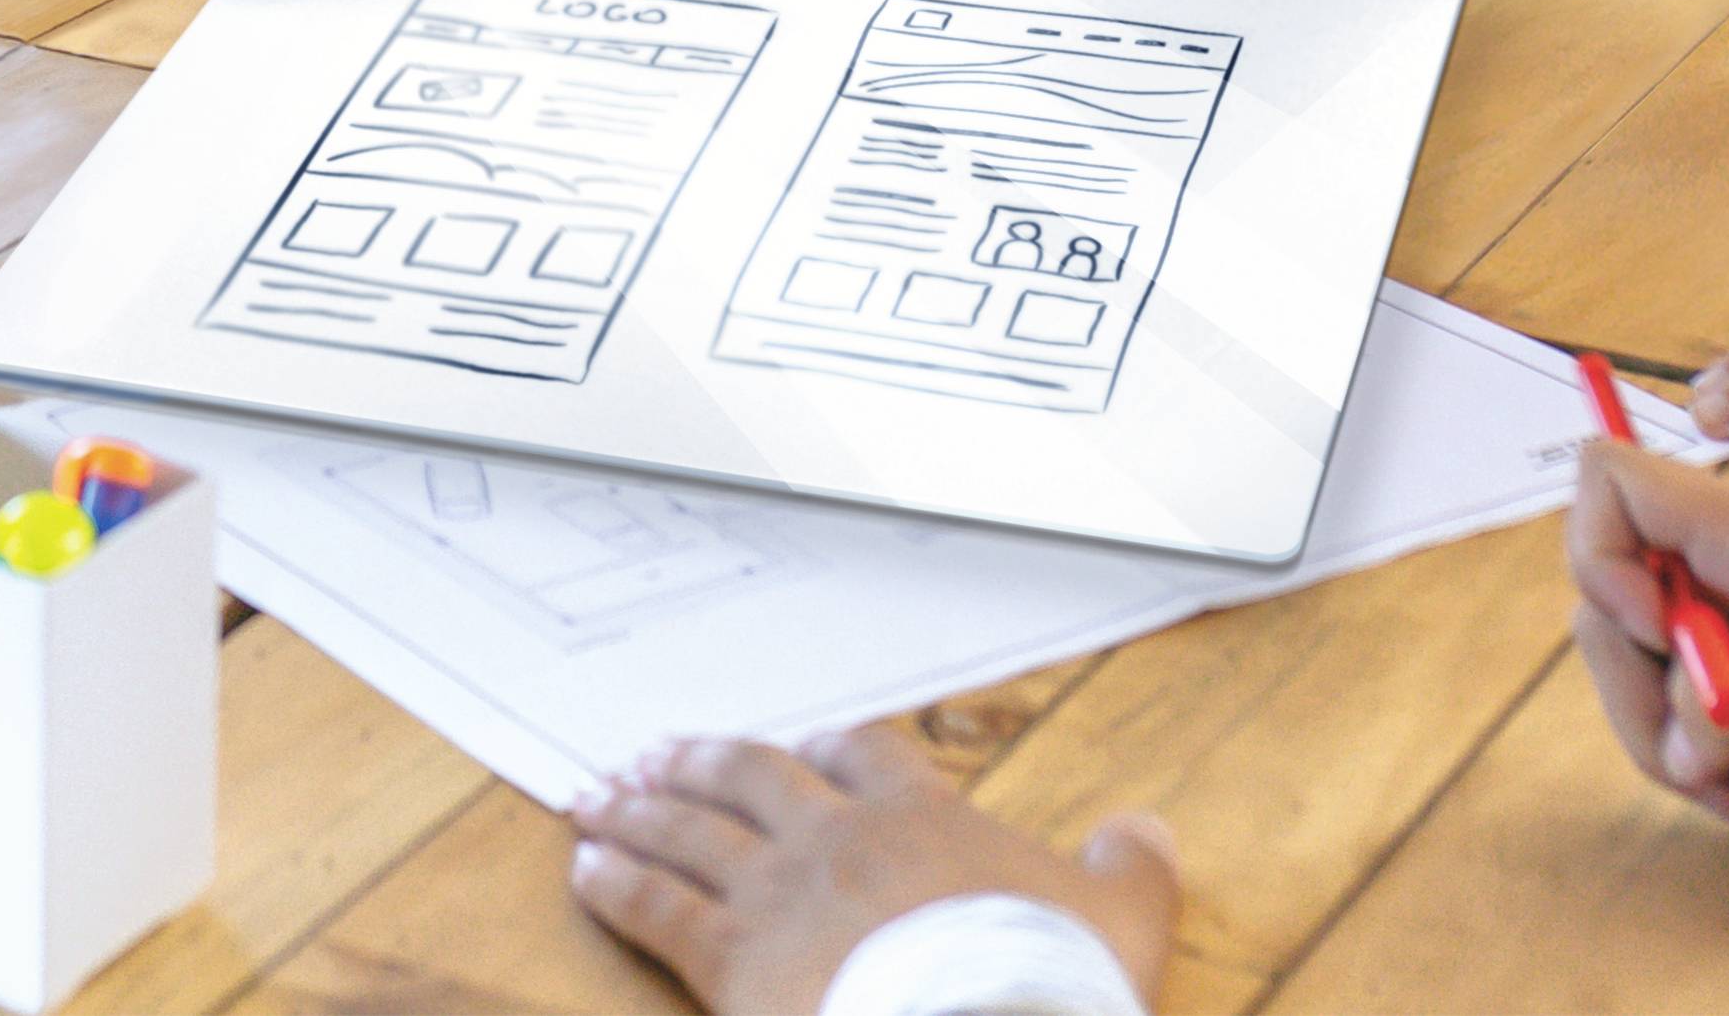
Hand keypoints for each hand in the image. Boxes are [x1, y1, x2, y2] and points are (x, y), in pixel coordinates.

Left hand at [568, 726, 1179, 1014]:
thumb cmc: (1048, 984)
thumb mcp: (1122, 918)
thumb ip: (1130, 868)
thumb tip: (1144, 829)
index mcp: (922, 820)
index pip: (867, 754)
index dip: (832, 747)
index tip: (811, 744)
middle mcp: (836, 840)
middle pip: (753, 777)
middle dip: (703, 761)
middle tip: (658, 751)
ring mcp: (776, 896)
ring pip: (691, 832)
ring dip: (639, 809)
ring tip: (599, 793)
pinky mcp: (730, 962)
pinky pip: (657, 908)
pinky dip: (615, 883)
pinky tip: (584, 868)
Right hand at [1567, 442, 1728, 853]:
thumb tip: (1667, 694)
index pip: (1613, 478)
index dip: (1601, 554)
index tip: (1657, 634)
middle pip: (1602, 584)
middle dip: (1628, 679)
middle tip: (1699, 749)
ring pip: (1623, 649)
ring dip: (1657, 730)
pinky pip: (1660, 692)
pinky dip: (1683, 749)